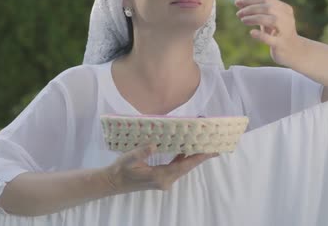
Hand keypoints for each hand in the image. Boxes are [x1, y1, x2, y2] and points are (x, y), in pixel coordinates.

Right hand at [103, 144, 217, 192]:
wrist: (113, 182)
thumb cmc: (120, 170)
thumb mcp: (129, 159)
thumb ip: (141, 152)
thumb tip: (154, 145)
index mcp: (160, 176)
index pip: (183, 166)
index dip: (198, 158)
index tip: (212, 151)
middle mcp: (166, 180)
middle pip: (187, 166)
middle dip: (200, 156)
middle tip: (214, 146)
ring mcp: (164, 180)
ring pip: (182, 167)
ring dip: (192, 156)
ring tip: (204, 146)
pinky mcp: (161, 178)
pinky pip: (176, 167)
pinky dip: (183, 158)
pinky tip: (186, 149)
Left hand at [235, 0, 303, 65]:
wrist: (293, 51)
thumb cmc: (279, 31)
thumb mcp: (269, 15)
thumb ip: (260, 1)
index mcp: (284, 8)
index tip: (237, 2)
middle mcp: (287, 18)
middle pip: (268, 8)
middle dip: (250, 8)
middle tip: (238, 13)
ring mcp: (286, 31)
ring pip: (271, 20)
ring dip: (254, 18)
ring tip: (243, 20)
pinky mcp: (281, 44)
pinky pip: (271, 39)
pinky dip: (261, 35)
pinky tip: (252, 32)